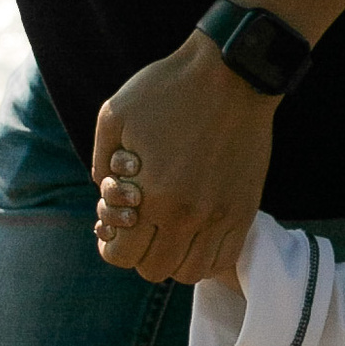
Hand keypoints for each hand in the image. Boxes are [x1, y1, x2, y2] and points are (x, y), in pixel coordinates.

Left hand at [91, 35, 275, 284]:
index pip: (122, 255)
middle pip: (154, 269)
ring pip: (190, 271)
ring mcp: (221, 216)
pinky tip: (197, 233)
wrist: (231, 74)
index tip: (114, 229)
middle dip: (139, 253)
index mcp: (152, 196)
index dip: (111, 246)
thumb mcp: (114, 116)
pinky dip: (206, 256)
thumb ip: (99, 161)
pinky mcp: (244, 210)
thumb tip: (106, 192)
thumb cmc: (168, 89)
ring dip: (174, 259)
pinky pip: (225, 258)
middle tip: (142, 227)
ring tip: (170, 233)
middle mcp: (187, 215)